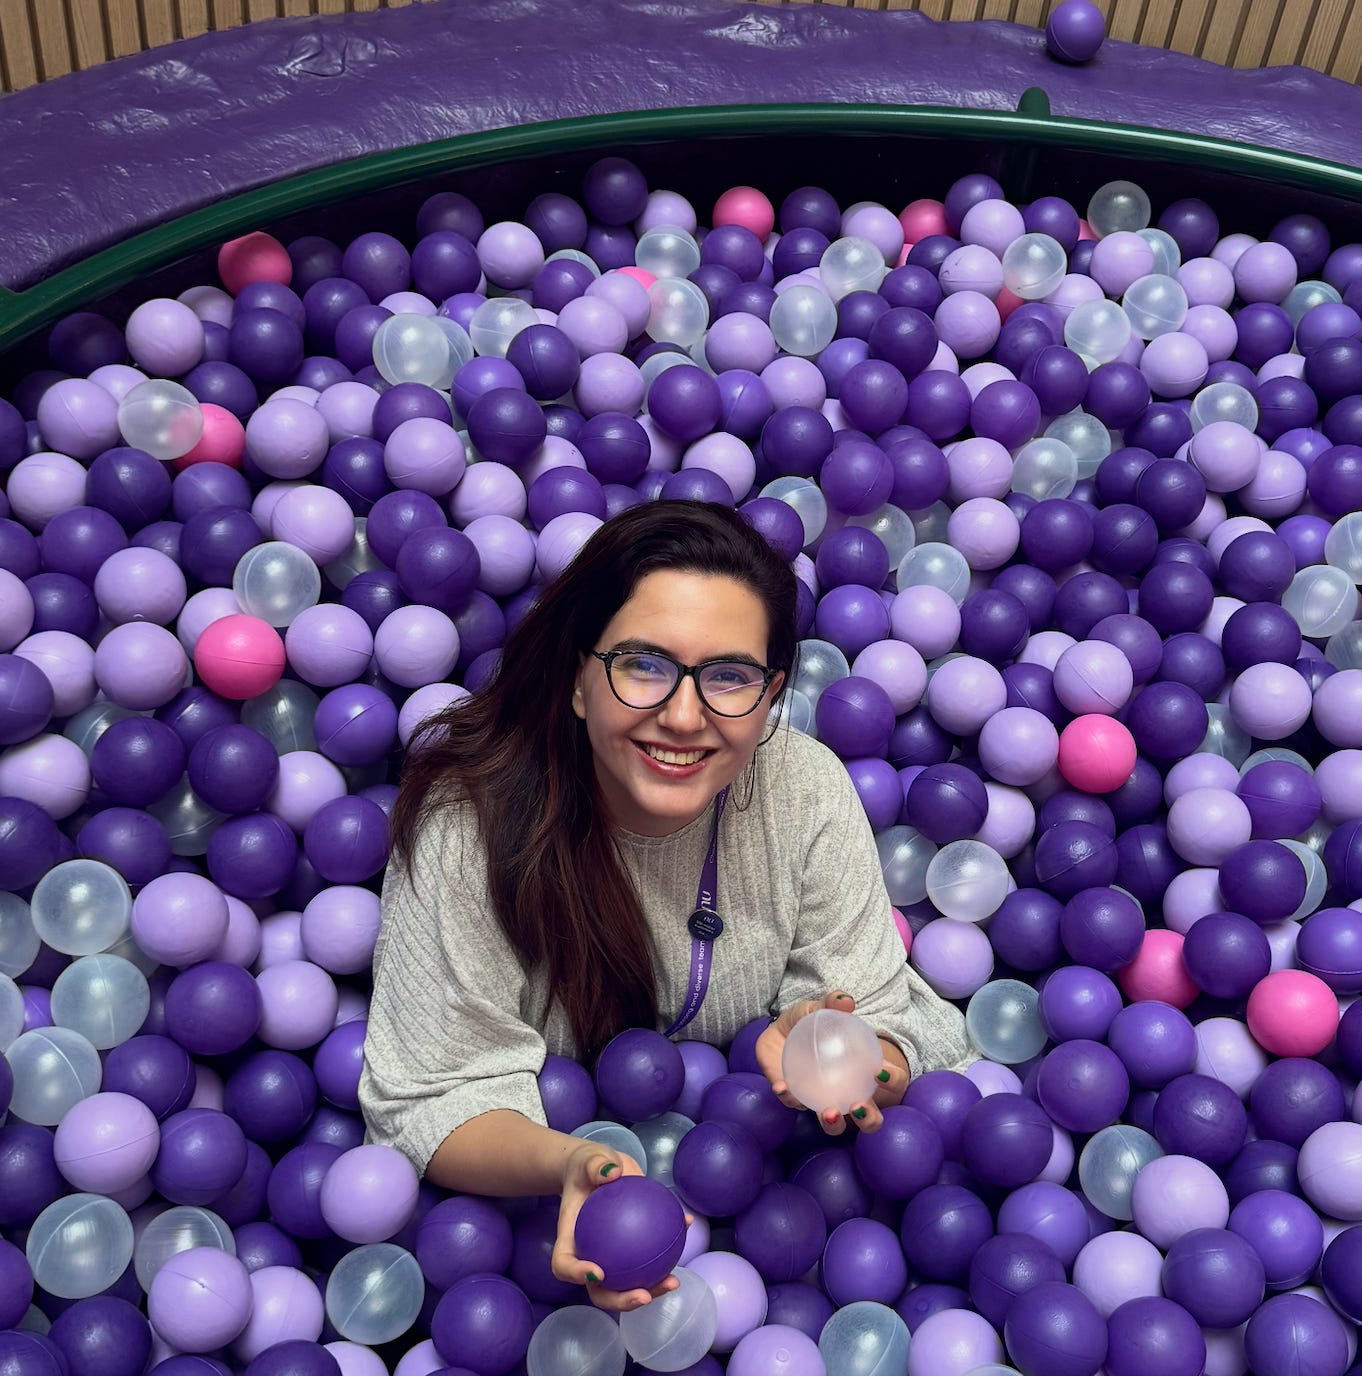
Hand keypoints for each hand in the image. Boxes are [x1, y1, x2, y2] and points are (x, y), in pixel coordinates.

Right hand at [550, 1139, 682, 1312]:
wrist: (600, 1168)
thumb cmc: (587, 1166)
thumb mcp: (588, 1159)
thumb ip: (595, 1164)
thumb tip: (612, 1173)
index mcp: (570, 1239)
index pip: (565, 1265)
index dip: (578, 1275)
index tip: (598, 1272)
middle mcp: (589, 1255)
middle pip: (599, 1290)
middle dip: (621, 1300)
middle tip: (644, 1295)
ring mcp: (611, 1257)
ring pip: (627, 1284)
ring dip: (651, 1289)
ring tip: (674, 1282)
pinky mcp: (632, 1248)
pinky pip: (649, 1257)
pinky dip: (668, 1250)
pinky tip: (687, 1227)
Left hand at [755, 990, 909, 1136]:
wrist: (779, 1028)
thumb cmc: (809, 1020)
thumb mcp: (820, 1007)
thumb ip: (832, 1003)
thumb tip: (846, 1001)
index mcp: (863, 1069)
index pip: (892, 1081)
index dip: (894, 1081)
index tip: (881, 1073)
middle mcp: (848, 1092)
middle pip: (870, 1118)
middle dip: (870, 1120)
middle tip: (858, 1107)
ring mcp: (823, 1100)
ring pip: (835, 1124)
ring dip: (834, 1124)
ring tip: (829, 1113)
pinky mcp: (796, 1100)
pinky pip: (794, 1103)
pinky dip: (789, 1097)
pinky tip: (783, 1087)